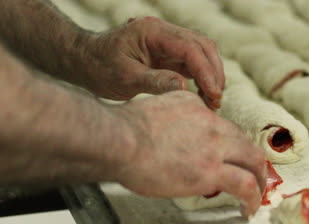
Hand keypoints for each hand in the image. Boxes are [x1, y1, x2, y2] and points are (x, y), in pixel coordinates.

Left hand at [83, 17, 223, 108]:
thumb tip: (184, 89)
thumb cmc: (99, 67)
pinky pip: (194, 62)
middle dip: (214, 73)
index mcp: (152, 32)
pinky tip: (203, 95)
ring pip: (202, 52)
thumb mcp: (125, 78)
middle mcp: (163, 31)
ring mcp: (168, 41)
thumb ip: (155, 81)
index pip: (190, 48)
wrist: (85, 60)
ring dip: (211, 75)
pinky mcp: (169, 52)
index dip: (206, 72)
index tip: (214, 95)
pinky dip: (202, 77)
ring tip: (213, 101)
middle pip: (203, 46)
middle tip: (216, 100)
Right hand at [114, 91, 265, 217]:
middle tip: (253, 175)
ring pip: (253, 161)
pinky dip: (252, 197)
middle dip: (253, 161)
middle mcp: (212, 125)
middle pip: (245, 142)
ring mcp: (214, 148)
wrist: (120, 140)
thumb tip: (175, 124)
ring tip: (256, 195)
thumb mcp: (157, 104)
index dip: (231, 146)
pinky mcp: (211, 172)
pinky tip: (247, 208)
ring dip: (259, 179)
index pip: (224, 127)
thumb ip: (174, 110)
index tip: (230, 158)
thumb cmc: (126, 127)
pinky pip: (244, 185)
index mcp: (197, 108)